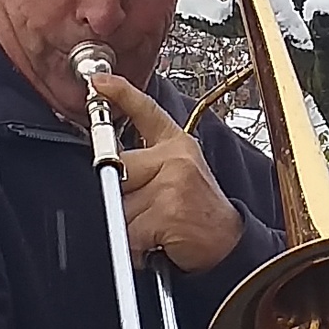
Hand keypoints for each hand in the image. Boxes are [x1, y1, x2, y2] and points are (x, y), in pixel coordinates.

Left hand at [89, 73, 242, 272]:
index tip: (99, 82)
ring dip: (128, 226)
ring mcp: (173, 181)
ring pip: (119, 204)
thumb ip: (147, 164)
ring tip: (156, 228)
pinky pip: (128, 230)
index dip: (120, 93)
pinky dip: (135, 246)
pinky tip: (157, 241)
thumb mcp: (180, 174)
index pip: (146, 111)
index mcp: (177, 144)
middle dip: (121, 195)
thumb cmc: (197, 211)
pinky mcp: (169, 209)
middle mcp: (176, 157)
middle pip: (117, 167)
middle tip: (148, 209)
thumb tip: (110, 169)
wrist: (229, 244)